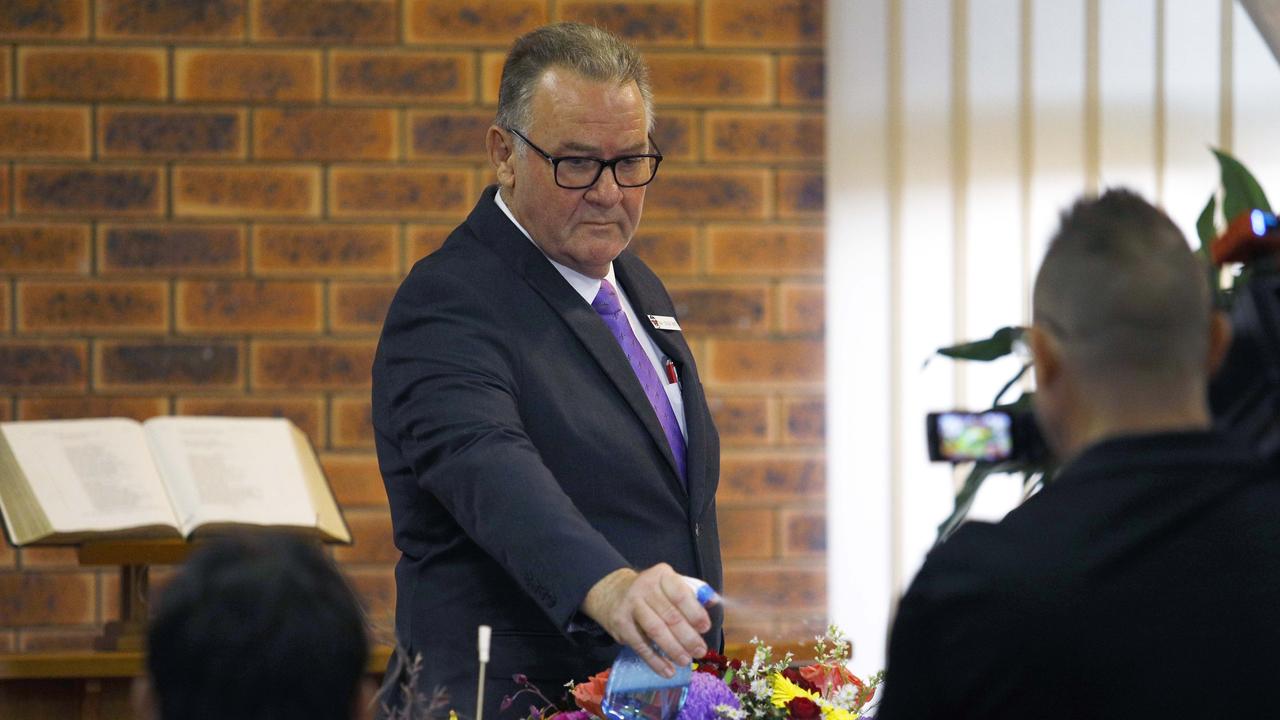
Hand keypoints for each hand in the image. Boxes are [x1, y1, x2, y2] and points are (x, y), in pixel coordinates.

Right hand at [581, 564, 711, 677]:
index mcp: (662, 575)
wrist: (611, 592)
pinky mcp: (620, 623)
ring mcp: (630, 605)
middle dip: (687, 636)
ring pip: (655, 630)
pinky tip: (667, 670)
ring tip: (685, 661)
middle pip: (670, 615)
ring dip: (673, 649)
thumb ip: (692, 591)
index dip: (695, 612)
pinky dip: (655, 660)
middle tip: (700, 651)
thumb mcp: (669, 583)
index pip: (681, 594)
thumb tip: (714, 601)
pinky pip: (640, 645)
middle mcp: (645, 587)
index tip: (705, 628)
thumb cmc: (650, 591)